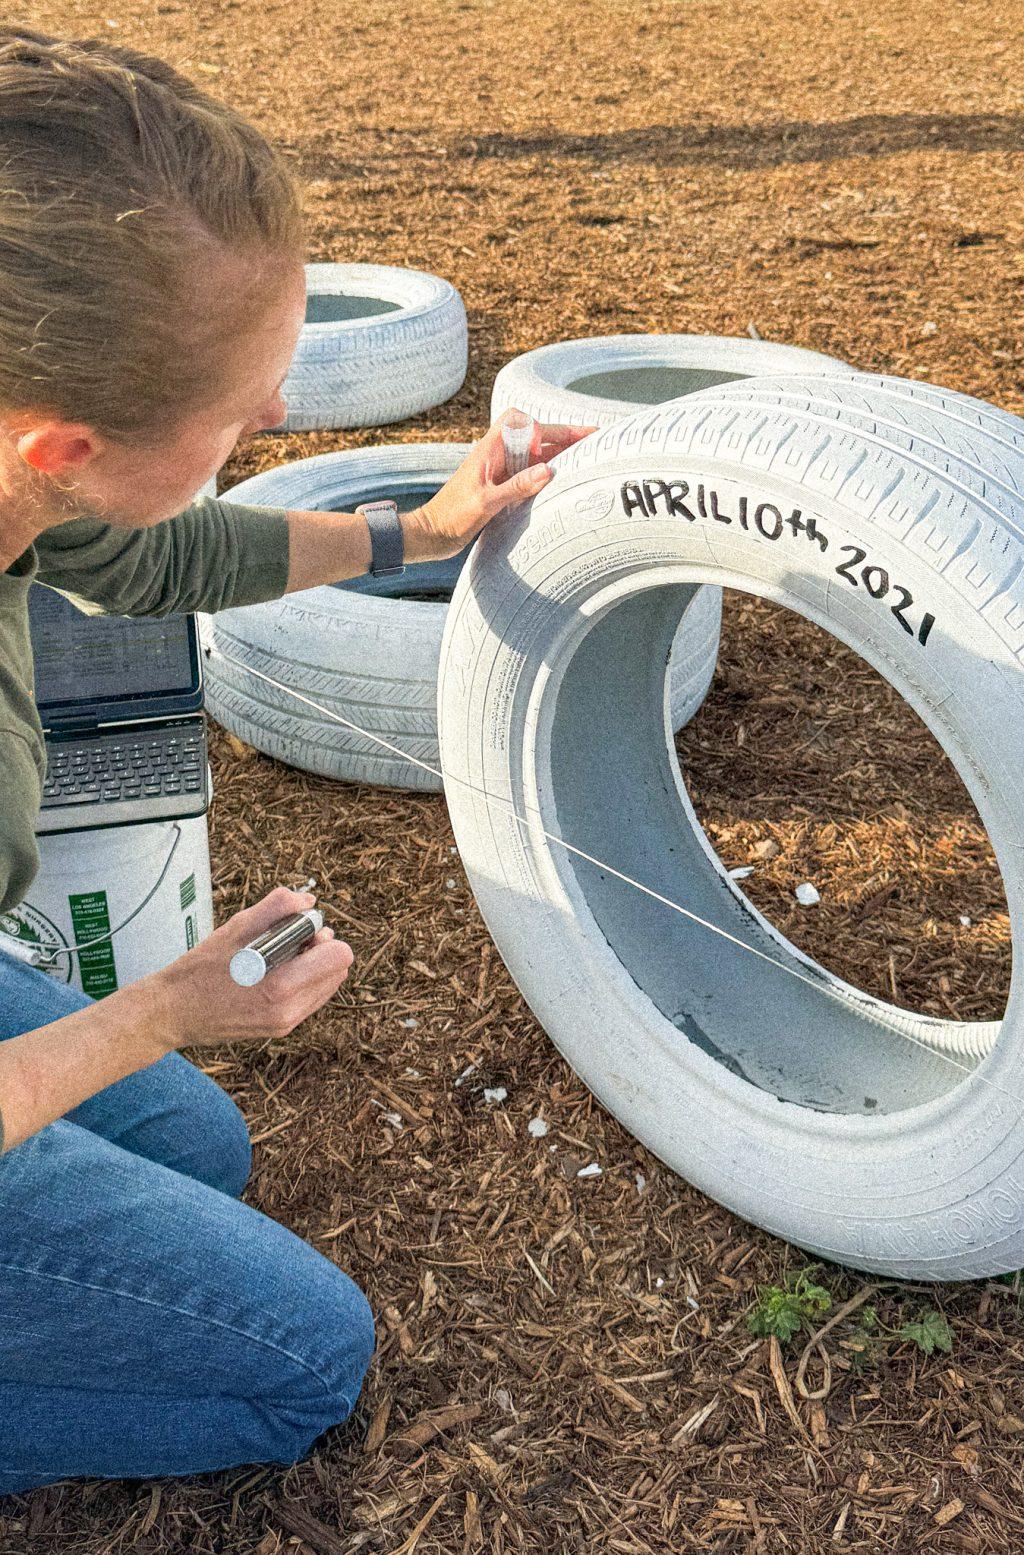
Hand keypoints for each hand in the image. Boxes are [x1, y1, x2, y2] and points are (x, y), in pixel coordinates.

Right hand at [140, 886, 352, 1049]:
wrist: (172, 1012)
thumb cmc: (199, 969)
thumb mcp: (235, 929)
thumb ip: (277, 908)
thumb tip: (308, 900)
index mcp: (280, 987)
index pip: (339, 956)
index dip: (321, 934)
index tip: (298, 928)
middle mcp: (289, 1011)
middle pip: (338, 970)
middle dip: (320, 949)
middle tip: (288, 940)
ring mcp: (285, 1023)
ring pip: (327, 984)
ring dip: (312, 965)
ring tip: (277, 957)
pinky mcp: (280, 1028)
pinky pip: (311, 998)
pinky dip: (302, 980)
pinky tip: (273, 972)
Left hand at [403, 408, 596, 561]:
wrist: (431, 534)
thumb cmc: (451, 517)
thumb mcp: (486, 502)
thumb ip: (517, 486)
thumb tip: (548, 470)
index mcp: (489, 450)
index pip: (523, 423)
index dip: (548, 428)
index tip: (569, 440)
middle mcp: (496, 455)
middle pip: (534, 435)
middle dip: (563, 435)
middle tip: (594, 439)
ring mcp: (499, 470)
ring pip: (534, 454)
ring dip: (558, 453)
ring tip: (587, 457)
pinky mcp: (500, 485)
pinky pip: (528, 472)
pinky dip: (546, 472)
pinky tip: (562, 479)